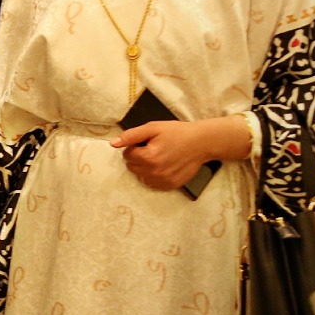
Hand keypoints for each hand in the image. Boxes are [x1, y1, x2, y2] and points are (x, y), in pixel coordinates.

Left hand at [111, 115, 250, 190]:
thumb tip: (113, 143)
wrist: (202, 143)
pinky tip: (164, 166)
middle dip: (139, 157)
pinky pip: (152, 184)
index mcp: (148, 157)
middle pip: (132, 166)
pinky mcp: (171, 186)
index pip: (127, 154)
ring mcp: (163, 181)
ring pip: (141, 176)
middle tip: (154, 148)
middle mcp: (154, 172)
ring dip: (145, 167)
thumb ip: (131, 136)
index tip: (148, 142)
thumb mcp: (153, 128)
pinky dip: (154, 176)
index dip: (136, 146)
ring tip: (160, 157)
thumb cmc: (177, 133)